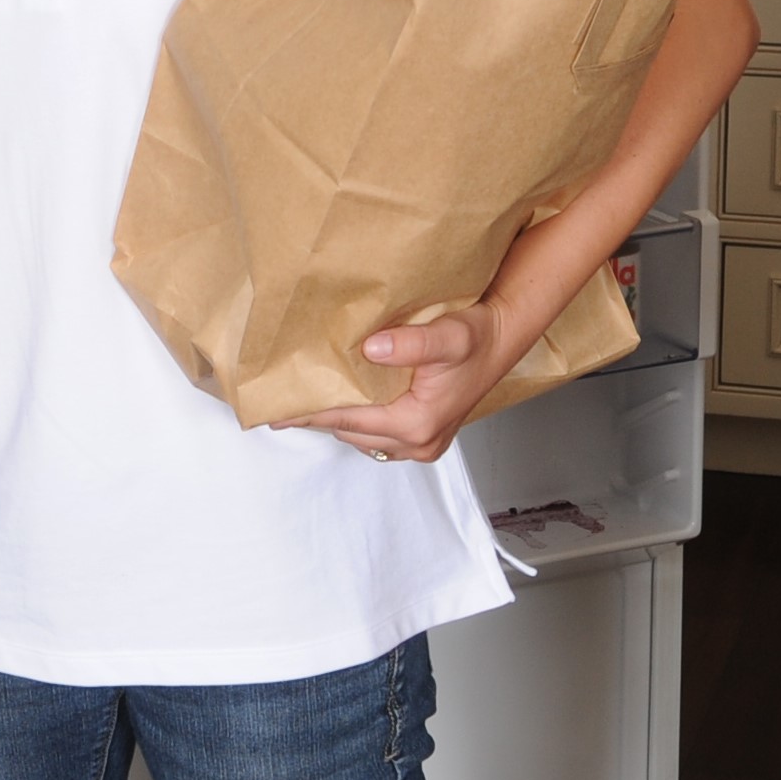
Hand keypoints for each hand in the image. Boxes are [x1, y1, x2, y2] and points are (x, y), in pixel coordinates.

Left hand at [280, 298, 520, 463]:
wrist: (503, 337)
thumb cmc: (479, 336)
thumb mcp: (448, 334)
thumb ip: (412, 343)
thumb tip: (372, 349)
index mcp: (416, 424)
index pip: (348, 420)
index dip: (311, 413)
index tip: (277, 411)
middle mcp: (418, 443)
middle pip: (352, 433)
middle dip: (321, 417)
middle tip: (288, 400)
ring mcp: (423, 445)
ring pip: (364, 438)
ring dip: (341, 420)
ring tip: (313, 400)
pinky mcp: (425, 437)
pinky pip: (379, 436)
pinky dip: (360, 422)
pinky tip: (349, 402)